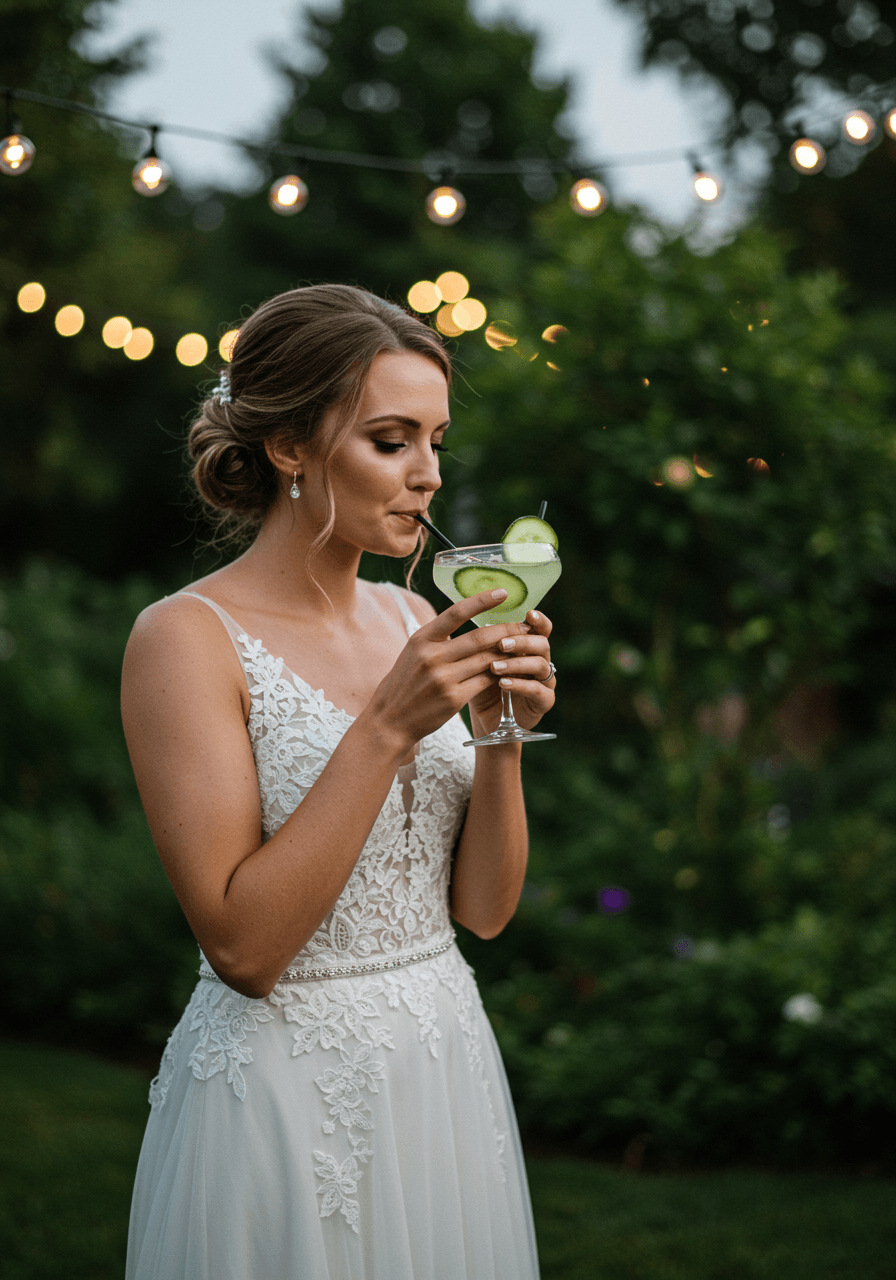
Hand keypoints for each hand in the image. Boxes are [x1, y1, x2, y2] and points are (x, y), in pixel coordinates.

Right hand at [365, 590, 541, 750]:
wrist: (389, 720)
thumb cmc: (403, 684)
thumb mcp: (412, 653)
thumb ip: (436, 638)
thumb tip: (464, 620)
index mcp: (421, 639)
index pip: (456, 612)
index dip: (482, 600)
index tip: (503, 592)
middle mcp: (432, 656)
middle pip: (479, 637)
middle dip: (506, 630)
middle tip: (525, 626)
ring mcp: (444, 678)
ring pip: (486, 660)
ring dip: (508, 653)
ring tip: (523, 647)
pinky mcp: (454, 698)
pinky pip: (485, 681)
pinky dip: (500, 674)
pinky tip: (511, 670)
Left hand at [467, 608, 555, 736]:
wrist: (487, 719)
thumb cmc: (481, 686)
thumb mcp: (480, 662)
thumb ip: (483, 644)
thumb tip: (471, 618)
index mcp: (529, 647)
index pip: (540, 628)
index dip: (538, 620)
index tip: (529, 614)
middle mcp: (541, 661)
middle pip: (542, 644)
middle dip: (522, 642)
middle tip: (502, 644)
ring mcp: (546, 682)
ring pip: (541, 665)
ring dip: (517, 663)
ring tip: (494, 667)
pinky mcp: (544, 702)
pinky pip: (538, 690)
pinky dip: (520, 685)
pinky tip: (503, 683)